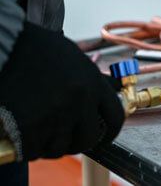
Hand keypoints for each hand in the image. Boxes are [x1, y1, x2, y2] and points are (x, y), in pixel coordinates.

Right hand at [0, 23, 124, 160]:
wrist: (4, 45)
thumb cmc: (37, 48)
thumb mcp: (74, 57)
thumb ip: (94, 78)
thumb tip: (114, 88)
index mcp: (93, 83)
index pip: (115, 116)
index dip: (111, 131)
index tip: (104, 137)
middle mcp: (80, 101)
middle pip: (87, 139)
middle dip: (76, 142)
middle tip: (66, 137)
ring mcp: (56, 116)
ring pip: (60, 148)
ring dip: (50, 144)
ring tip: (40, 130)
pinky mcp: (30, 128)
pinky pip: (34, 150)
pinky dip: (28, 147)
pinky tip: (22, 132)